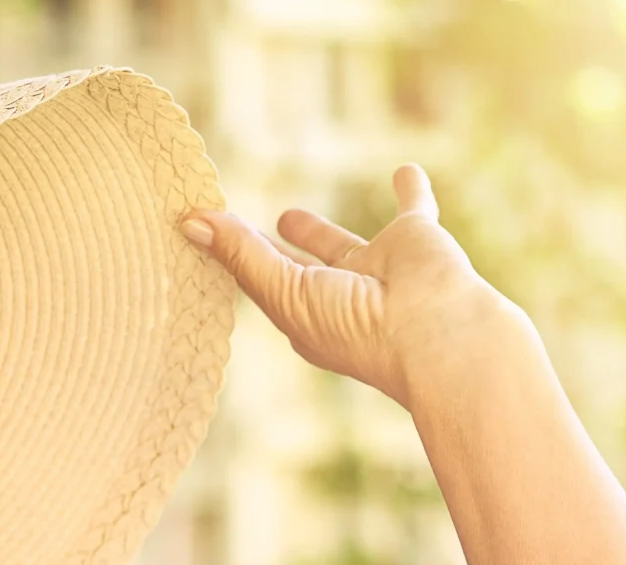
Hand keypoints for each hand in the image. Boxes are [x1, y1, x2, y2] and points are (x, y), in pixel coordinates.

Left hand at [183, 165, 524, 411]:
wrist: (436, 333)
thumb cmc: (355, 328)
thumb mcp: (285, 292)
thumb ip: (241, 255)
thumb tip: (189, 220)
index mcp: (306, 318)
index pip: (260, 284)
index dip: (231, 262)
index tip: (198, 237)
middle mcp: (339, 297)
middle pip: (293, 271)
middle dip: (267, 259)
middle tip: (237, 236)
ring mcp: (378, 269)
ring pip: (340, 245)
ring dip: (317, 232)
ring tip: (288, 216)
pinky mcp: (416, 240)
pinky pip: (415, 207)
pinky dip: (411, 189)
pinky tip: (405, 170)